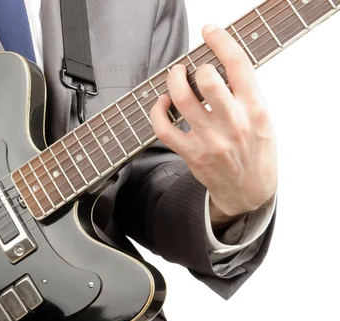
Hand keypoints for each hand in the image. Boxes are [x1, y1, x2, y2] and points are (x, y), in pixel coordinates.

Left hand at [151, 24, 276, 225]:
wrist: (249, 190)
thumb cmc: (255, 150)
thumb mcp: (262, 118)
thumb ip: (244, 93)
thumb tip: (217, 64)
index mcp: (256, 110)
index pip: (239, 66)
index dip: (221, 42)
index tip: (209, 31)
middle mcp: (234, 124)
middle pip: (209, 81)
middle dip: (196, 67)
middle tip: (191, 68)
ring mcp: (211, 141)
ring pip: (183, 101)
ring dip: (173, 82)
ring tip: (175, 76)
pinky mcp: (192, 155)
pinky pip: (164, 129)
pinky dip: (157, 111)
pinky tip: (161, 103)